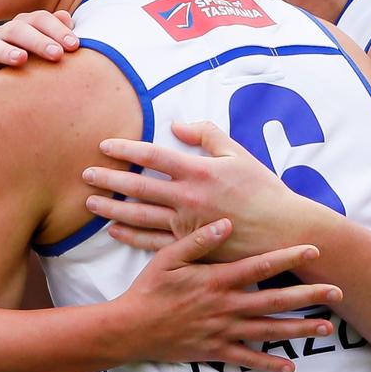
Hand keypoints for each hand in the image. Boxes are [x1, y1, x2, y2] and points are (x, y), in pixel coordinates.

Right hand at [0, 10, 77, 93]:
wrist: (7, 97)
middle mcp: (2, 35)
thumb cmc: (34, 70)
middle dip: (38, 41)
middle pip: (17, 29)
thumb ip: (56, 35)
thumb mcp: (46, 53)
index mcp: (23, 27)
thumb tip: (66, 16)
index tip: (74, 46)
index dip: (57, 30)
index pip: (39, 20)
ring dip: (6, 51)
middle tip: (56, 54)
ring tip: (22, 59)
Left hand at [83, 121, 320, 261]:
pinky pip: (153, 242)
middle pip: (138, 187)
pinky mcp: (190, 247)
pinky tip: (114, 231)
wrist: (285, 233)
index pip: (152, 157)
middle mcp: (187, 198)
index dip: (125, 149)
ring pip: (139, 217)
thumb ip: (207, 135)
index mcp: (198, 171)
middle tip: (85, 174)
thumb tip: (177, 124)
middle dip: (108, 180)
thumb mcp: (238, 154)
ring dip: (111, 210)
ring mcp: (187, 226)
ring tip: (89, 204)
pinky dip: (131, 237)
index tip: (104, 145)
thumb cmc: (263, 190)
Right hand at [120, 217, 339, 371]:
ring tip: (325, 327)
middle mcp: (226, 306)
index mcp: (217, 280)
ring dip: (299, 329)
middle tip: (336, 292)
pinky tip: (290, 366)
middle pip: (275, 300)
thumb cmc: (149, 289)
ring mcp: (223, 331)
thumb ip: (198, 239)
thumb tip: (227, 223)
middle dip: (308, 296)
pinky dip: (269, 363)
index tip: (313, 250)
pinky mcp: (216, 350)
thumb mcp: (168, 257)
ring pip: (269, 331)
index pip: (260, 266)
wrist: (130, 328)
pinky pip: (248, 358)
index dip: (289, 257)